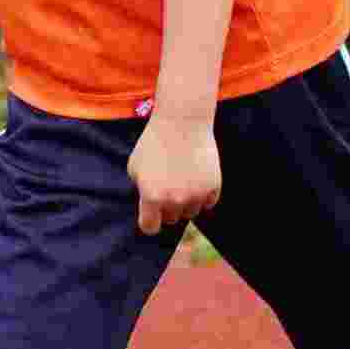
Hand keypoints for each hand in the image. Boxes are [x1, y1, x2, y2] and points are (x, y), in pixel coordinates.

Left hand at [130, 109, 221, 236]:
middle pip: (171, 219)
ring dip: (186, 201)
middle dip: (167, 206)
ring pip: (190, 212)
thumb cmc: (154, 142)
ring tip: (181, 178)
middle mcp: (175, 200)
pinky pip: (207, 203)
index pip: (150, 227)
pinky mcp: (214, 187)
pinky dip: (203, 194)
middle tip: (167, 184)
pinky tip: (196, 175)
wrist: (182, 121)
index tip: (151, 213)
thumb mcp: (135, 166)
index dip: (150, 220)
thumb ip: (141, 190)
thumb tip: (149, 207)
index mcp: (151, 196)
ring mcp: (196, 195)